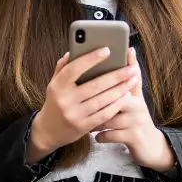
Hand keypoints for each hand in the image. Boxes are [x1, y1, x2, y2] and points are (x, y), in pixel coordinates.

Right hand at [27, 47, 139, 162]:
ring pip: (102, 100)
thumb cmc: (55, 103)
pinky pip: (104, 114)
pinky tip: (126, 95)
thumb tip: (72, 51)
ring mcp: (75, 115)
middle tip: (131, 68)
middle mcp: (65, 100)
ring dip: (120, 89)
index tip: (107, 50)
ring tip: (132, 80)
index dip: (91, 59)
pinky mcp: (83, 126)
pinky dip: (116, 104)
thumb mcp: (53, 84)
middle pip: (95, 85)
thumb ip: (62, 68)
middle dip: (116, 76)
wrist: (49, 131)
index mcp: (57, 86)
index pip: (74, 69)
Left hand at [94, 48, 175, 171]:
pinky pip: (112, 134)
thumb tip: (116, 62)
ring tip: (87, 122)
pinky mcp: (134, 137)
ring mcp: (137, 121)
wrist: (149, 146)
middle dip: (98, 95)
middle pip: (119, 94)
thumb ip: (121, 86)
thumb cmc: (132, 121)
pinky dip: (101, 135)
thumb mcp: (132, 103)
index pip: (132, 76)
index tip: (126, 50)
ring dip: (96, 120)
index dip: (130, 64)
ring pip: (111, 116)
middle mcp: (139, 106)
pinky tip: (95, 135)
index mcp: (135, 95)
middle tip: (81, 98)